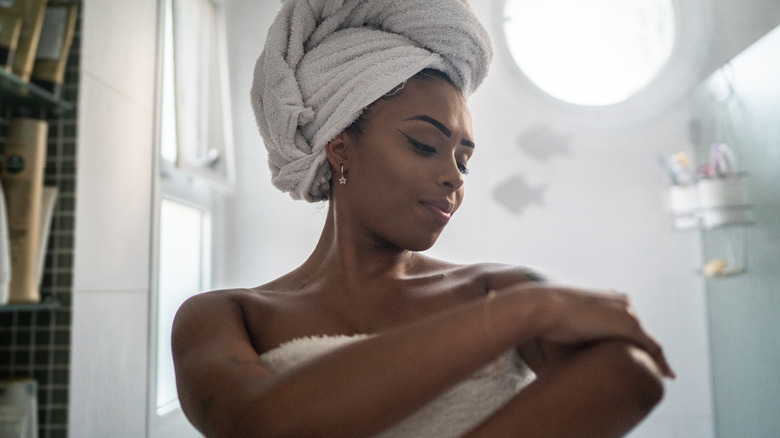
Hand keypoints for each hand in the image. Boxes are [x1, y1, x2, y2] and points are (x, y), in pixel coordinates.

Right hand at [508, 284, 674, 378]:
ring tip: (661, 377)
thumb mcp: (565, 323)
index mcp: (609, 297)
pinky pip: (652, 348)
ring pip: (647, 342)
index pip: (627, 322)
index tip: (634, 354)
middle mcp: (624, 302)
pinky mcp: (630, 326)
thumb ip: (577, 332)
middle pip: (640, 333)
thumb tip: (569, 355)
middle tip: (654, 372)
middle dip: (645, 352)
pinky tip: (667, 376)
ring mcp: (628, 313)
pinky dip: (661, 363)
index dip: (632, 341)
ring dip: (653, 360)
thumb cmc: (547, 318)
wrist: (545, 306)